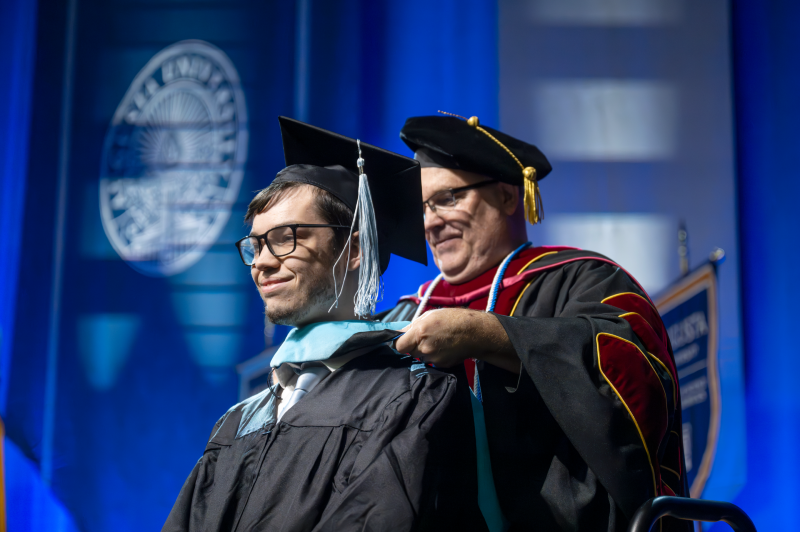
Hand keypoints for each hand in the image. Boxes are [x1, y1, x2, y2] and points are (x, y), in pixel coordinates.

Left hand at [394, 308, 519, 373]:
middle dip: (413, 345)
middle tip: (425, 337)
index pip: (398, 345)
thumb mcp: (430, 315)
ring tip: (438, 341)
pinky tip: (444, 347)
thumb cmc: (453, 319)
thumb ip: (414, 325)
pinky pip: (431, 361)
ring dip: (424, 351)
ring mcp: (433, 358)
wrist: (475, 333)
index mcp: (419, 332)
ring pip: (420, 357)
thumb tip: (401, 333)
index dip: (400, 342)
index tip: (404, 339)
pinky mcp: (441, 365)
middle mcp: (424, 348)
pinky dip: (434, 356)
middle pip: (409, 351)